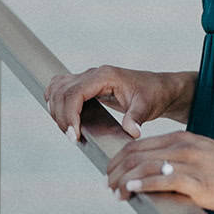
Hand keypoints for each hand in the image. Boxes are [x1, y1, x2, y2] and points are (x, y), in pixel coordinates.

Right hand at [45, 65, 181, 141]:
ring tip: (69, 131)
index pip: (74, 93)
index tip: (74, 135)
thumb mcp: (147, 107)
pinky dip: (56, 102)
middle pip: (61, 92)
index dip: (69, 115)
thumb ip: (137, 118)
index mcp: (104, 76)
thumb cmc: (153, 95)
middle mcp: (92, 74)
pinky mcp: (85, 85)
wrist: (158, 89)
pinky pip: (61, 89)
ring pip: (57, 89)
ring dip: (56, 110)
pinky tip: (63, 119)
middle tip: (73, 138)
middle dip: (62, 117)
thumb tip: (132, 132)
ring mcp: (87, 78)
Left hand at [105, 131, 213, 213]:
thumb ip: (181, 162)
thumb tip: (157, 178)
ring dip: (124, 180)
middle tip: (108, 185)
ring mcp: (190, 163)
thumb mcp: (204, 157)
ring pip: (144, 166)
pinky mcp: (198, 182)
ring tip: (115, 192)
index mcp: (183, 138)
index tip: (112, 174)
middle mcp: (183, 146)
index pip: (139, 145)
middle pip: (136, 154)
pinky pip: (163, 180)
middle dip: (116, 170)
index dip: (120, 159)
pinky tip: (131, 190)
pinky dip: (142, 184)